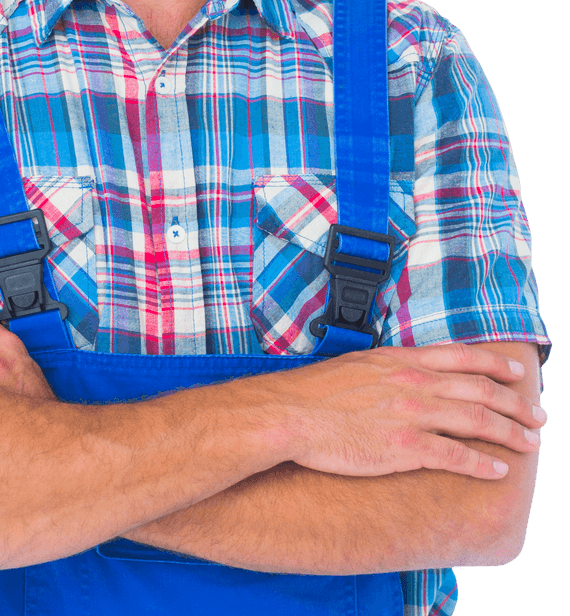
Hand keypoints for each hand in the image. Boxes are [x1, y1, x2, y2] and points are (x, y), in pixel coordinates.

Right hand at [266, 343, 545, 479]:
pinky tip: (497, 470)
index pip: (460, 357)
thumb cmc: (314, 393)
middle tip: (537, 416)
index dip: (493, 365)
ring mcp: (411, 414)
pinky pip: (454, 455)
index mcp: (401, 360)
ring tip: (529, 444)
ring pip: (475, 421)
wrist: (289, 413)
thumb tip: (402, 374)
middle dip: (514, 404)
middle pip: (478, 391)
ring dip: (509, 433)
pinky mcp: (403, 447)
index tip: (515, 373)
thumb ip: (387, 369)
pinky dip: (481, 462)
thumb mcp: (356, 365)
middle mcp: (413, 383)